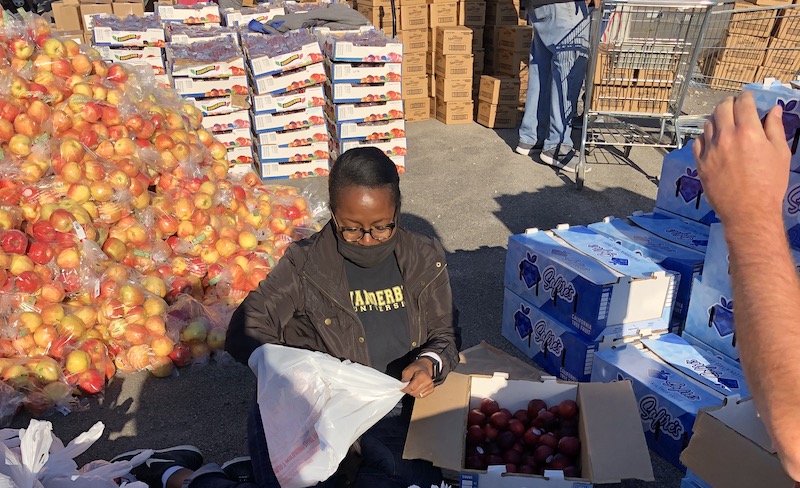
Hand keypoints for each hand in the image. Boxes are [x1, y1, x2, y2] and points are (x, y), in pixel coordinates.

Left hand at [401, 359, 433, 398]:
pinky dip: (417, 393)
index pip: (412, 388)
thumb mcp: (408, 369)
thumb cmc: (416, 368)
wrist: (424, 367)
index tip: (402, 388)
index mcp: (422, 375)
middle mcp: (428, 382)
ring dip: (413, 392)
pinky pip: (421, 396)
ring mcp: (431, 386)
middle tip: (407, 386)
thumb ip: (405, 377)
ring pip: (418, 395)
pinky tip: (417, 388)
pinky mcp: (431, 390)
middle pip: (414, 392)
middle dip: (409, 390)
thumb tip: (403, 385)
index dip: (405, 389)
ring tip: (413, 386)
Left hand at [693, 92, 790, 226]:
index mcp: (748, 131)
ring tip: (725, 122)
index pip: (743, 103)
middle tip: (735, 105)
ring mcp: (710, 150)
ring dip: (717, 118)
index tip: (748, 98)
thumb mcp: (780, 153)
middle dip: (730, 103)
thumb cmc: (770, 184)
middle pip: (722, 109)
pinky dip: (705, 136)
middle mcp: (726, 137)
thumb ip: (775, 128)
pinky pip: (698, 142)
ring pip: (708, 123)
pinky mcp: (700, 163)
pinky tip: (712, 139)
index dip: (746, 97)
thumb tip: (774, 110)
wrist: (749, 211)